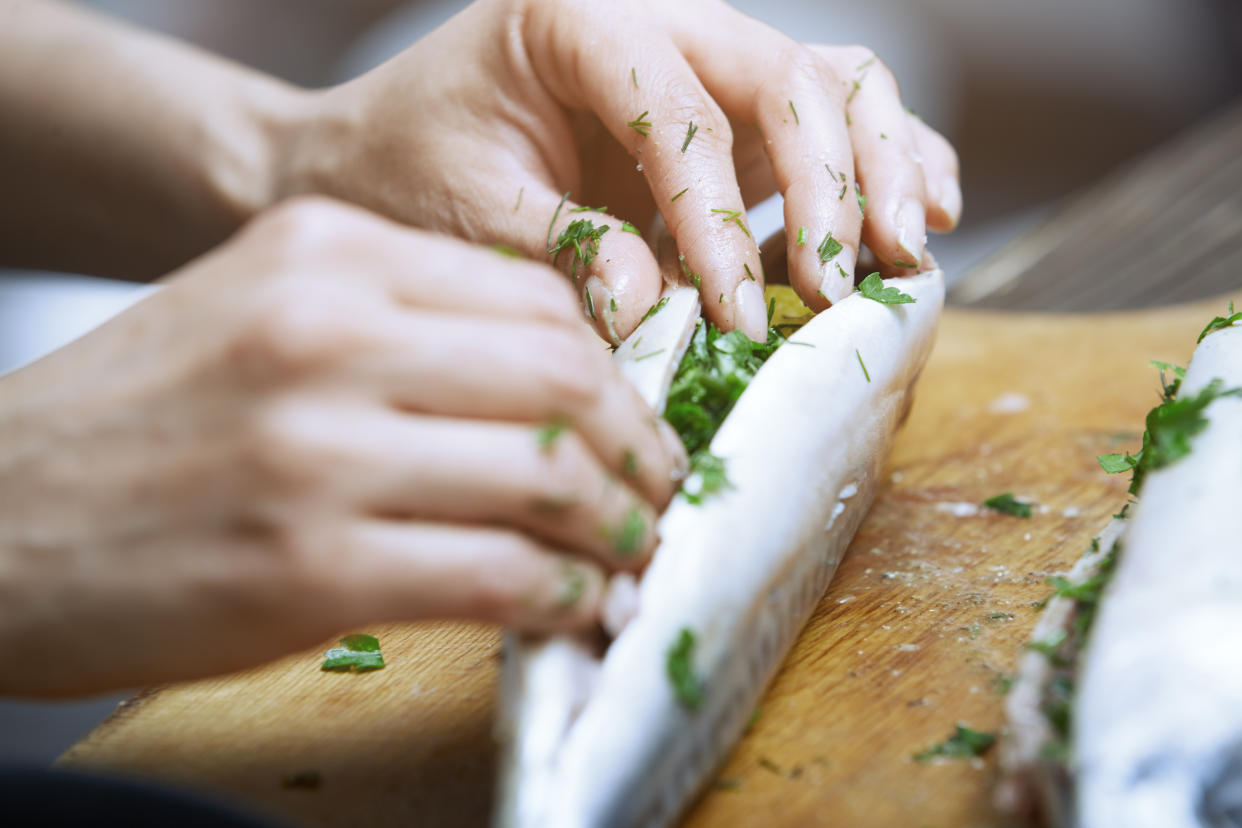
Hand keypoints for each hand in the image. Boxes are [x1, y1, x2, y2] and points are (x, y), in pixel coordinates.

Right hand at [0, 198, 685, 696]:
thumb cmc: (134, 420)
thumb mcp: (258, 313)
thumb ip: (397, 328)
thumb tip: (546, 388)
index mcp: (326, 255)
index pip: (537, 295)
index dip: (616, 366)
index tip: (636, 416)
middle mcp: (328, 335)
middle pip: (565, 375)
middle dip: (640, 446)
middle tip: (657, 489)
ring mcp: (320, 452)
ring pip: (549, 477)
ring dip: (616, 528)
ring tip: (628, 555)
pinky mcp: (310, 569)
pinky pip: (496, 574)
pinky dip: (558, 596)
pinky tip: (569, 608)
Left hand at [283, 0, 959, 341]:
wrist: (385, 151)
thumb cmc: (409, 168)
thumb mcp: (464, 211)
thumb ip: (562, 251)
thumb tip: (656, 308)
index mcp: (577, 17)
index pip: (681, 110)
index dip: (718, 217)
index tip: (734, 314)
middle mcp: (657, 18)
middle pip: (788, 76)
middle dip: (831, 186)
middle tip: (837, 284)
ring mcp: (701, 61)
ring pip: (833, 82)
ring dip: (883, 165)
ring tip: (902, 251)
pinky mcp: (727, 113)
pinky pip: (831, 114)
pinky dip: (888, 158)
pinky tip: (922, 211)